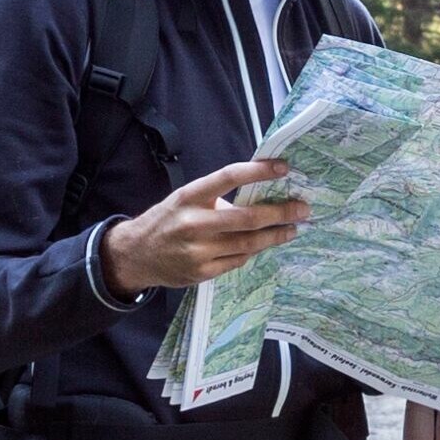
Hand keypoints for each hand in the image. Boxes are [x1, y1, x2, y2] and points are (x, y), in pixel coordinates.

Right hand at [97, 159, 307, 294]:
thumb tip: (259, 194)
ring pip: (248, 242)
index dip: (259, 171)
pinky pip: (238, 260)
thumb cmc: (167, 220)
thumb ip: (216, 198)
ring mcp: (198, 250)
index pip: (229, 177)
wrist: (136, 254)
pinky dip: (253, 251)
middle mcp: (193, 222)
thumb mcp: (185, 199)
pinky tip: (264, 244)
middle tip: (302, 208)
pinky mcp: (202, 272)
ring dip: (275, 235)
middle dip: (280, 212)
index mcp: (189, 196)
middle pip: (247, 217)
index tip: (284, 167)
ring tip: (292, 228)